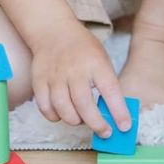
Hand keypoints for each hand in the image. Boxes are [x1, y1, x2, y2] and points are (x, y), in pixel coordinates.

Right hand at [28, 20, 130, 137]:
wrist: (54, 32)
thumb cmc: (83, 50)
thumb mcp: (102, 61)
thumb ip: (107, 86)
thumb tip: (114, 116)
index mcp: (96, 64)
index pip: (110, 91)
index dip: (118, 112)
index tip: (124, 127)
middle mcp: (74, 71)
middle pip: (83, 104)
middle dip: (97, 124)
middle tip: (105, 132)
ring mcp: (55, 76)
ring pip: (63, 108)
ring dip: (75, 121)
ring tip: (82, 120)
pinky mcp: (39, 81)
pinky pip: (45, 107)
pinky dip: (54, 117)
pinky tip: (62, 114)